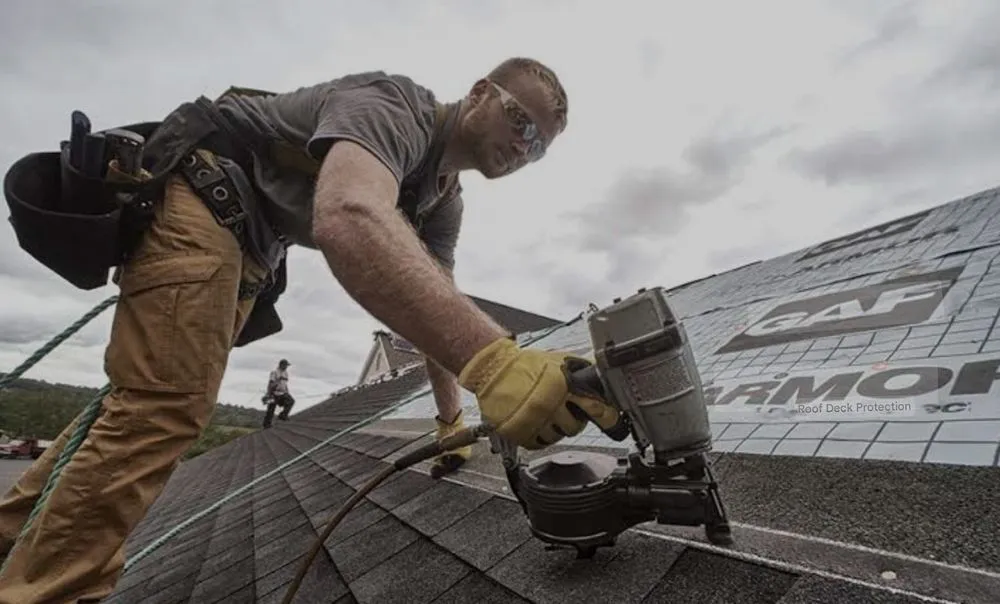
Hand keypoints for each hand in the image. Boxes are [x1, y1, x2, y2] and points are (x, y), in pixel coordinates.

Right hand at [458, 337, 621, 449]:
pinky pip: (538, 444)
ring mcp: (534, 420)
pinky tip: (536, 424)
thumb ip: (579, 370)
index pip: (595, 407)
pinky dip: (540, 437)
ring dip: (556, 429)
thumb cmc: (523, 365)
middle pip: (575, 427)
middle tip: (566, 413)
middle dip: (574, 420)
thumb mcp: (557, 360)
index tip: (614, 422)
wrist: (492, 369)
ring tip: (547, 416)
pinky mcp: (519, 432)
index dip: (608, 417)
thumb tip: (600, 378)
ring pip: (557, 437)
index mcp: (562, 385)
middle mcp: (549, 404)